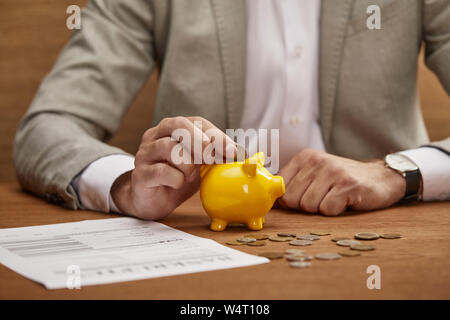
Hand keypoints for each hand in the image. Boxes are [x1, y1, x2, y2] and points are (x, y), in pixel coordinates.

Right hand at [111, 116, 236, 219]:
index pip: (196, 122)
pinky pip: (161, 171)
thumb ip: (215, 156)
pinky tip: (178, 184)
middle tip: (213, 157)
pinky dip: (176, 179)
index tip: (232, 151)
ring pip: (170, 148)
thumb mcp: (198, 164)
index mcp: (172, 128)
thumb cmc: (176, 177)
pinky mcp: (140, 174)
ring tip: (190, 176)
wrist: (151, 200)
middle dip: (200, 140)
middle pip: (178, 125)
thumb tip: (241, 154)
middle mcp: (156, 135)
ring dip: (188, 164)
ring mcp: (145, 153)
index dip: (216, 135)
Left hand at [278, 149, 405, 215]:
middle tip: (323, 198)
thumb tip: (269, 203)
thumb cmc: (341, 180)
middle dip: (305, 206)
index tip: (300, 200)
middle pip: (292, 199)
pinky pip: (327, 210)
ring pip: (308, 206)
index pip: (280, 187)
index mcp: (304, 157)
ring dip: (321, 208)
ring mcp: (333, 172)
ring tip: (334, 198)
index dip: (288, 200)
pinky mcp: (348, 185)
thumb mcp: (314, 174)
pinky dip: (335, 211)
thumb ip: (293, 184)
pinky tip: (344, 201)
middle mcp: (317, 161)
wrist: (380, 177)